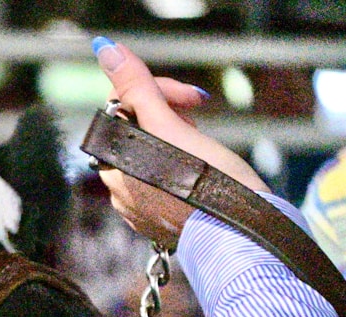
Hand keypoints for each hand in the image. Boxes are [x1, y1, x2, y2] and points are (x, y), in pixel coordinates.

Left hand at [92, 38, 269, 249]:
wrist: (239, 237)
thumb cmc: (209, 186)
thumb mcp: (173, 129)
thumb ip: (138, 90)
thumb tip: (107, 51)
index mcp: (115, 164)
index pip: (122, 107)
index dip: (158, 92)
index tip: (192, 98)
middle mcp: (118, 188)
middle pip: (137, 131)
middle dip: (170, 117)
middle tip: (199, 125)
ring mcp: (137, 208)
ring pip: (152, 156)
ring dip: (177, 141)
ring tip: (204, 151)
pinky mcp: (159, 221)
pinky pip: (162, 182)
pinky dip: (181, 168)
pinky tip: (202, 174)